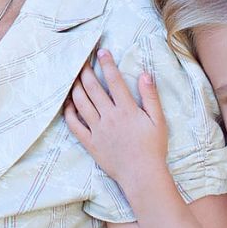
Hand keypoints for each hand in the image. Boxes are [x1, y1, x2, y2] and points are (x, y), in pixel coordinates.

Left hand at [64, 49, 169, 191]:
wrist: (142, 175)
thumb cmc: (153, 148)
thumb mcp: (158, 121)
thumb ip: (151, 97)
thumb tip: (145, 74)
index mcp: (127, 110)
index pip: (114, 81)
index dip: (107, 64)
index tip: (101, 52)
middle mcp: (110, 117)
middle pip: (93, 88)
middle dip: (86, 71)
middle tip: (81, 60)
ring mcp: (98, 130)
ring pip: (81, 103)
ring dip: (76, 87)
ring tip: (73, 77)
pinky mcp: (90, 143)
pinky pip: (75, 125)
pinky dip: (69, 112)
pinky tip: (68, 103)